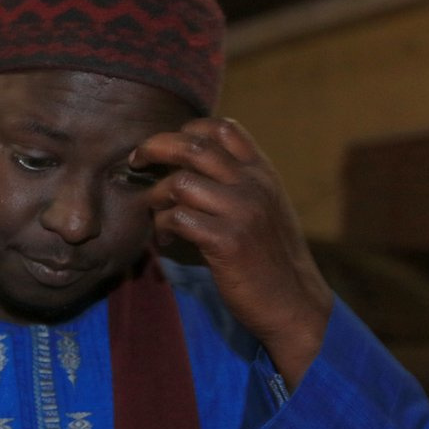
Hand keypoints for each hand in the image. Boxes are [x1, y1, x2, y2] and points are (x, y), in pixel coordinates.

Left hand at [134, 118, 332, 387]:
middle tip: (136, 161)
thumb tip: (189, 166)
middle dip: (156, 147)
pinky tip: (167, 241)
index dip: (186, 129)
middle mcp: (253, 185)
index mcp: (261, 173)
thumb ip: (237, 182)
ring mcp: (242, 211)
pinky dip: (162, 228)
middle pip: (194, 146)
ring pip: (180, 183)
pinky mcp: (227, 241)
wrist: (293, 300)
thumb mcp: (263, 207)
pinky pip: (178, 219)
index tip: (164, 146)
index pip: (223, 128)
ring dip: (156, 199)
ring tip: (157, 218)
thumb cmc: (269, 256)